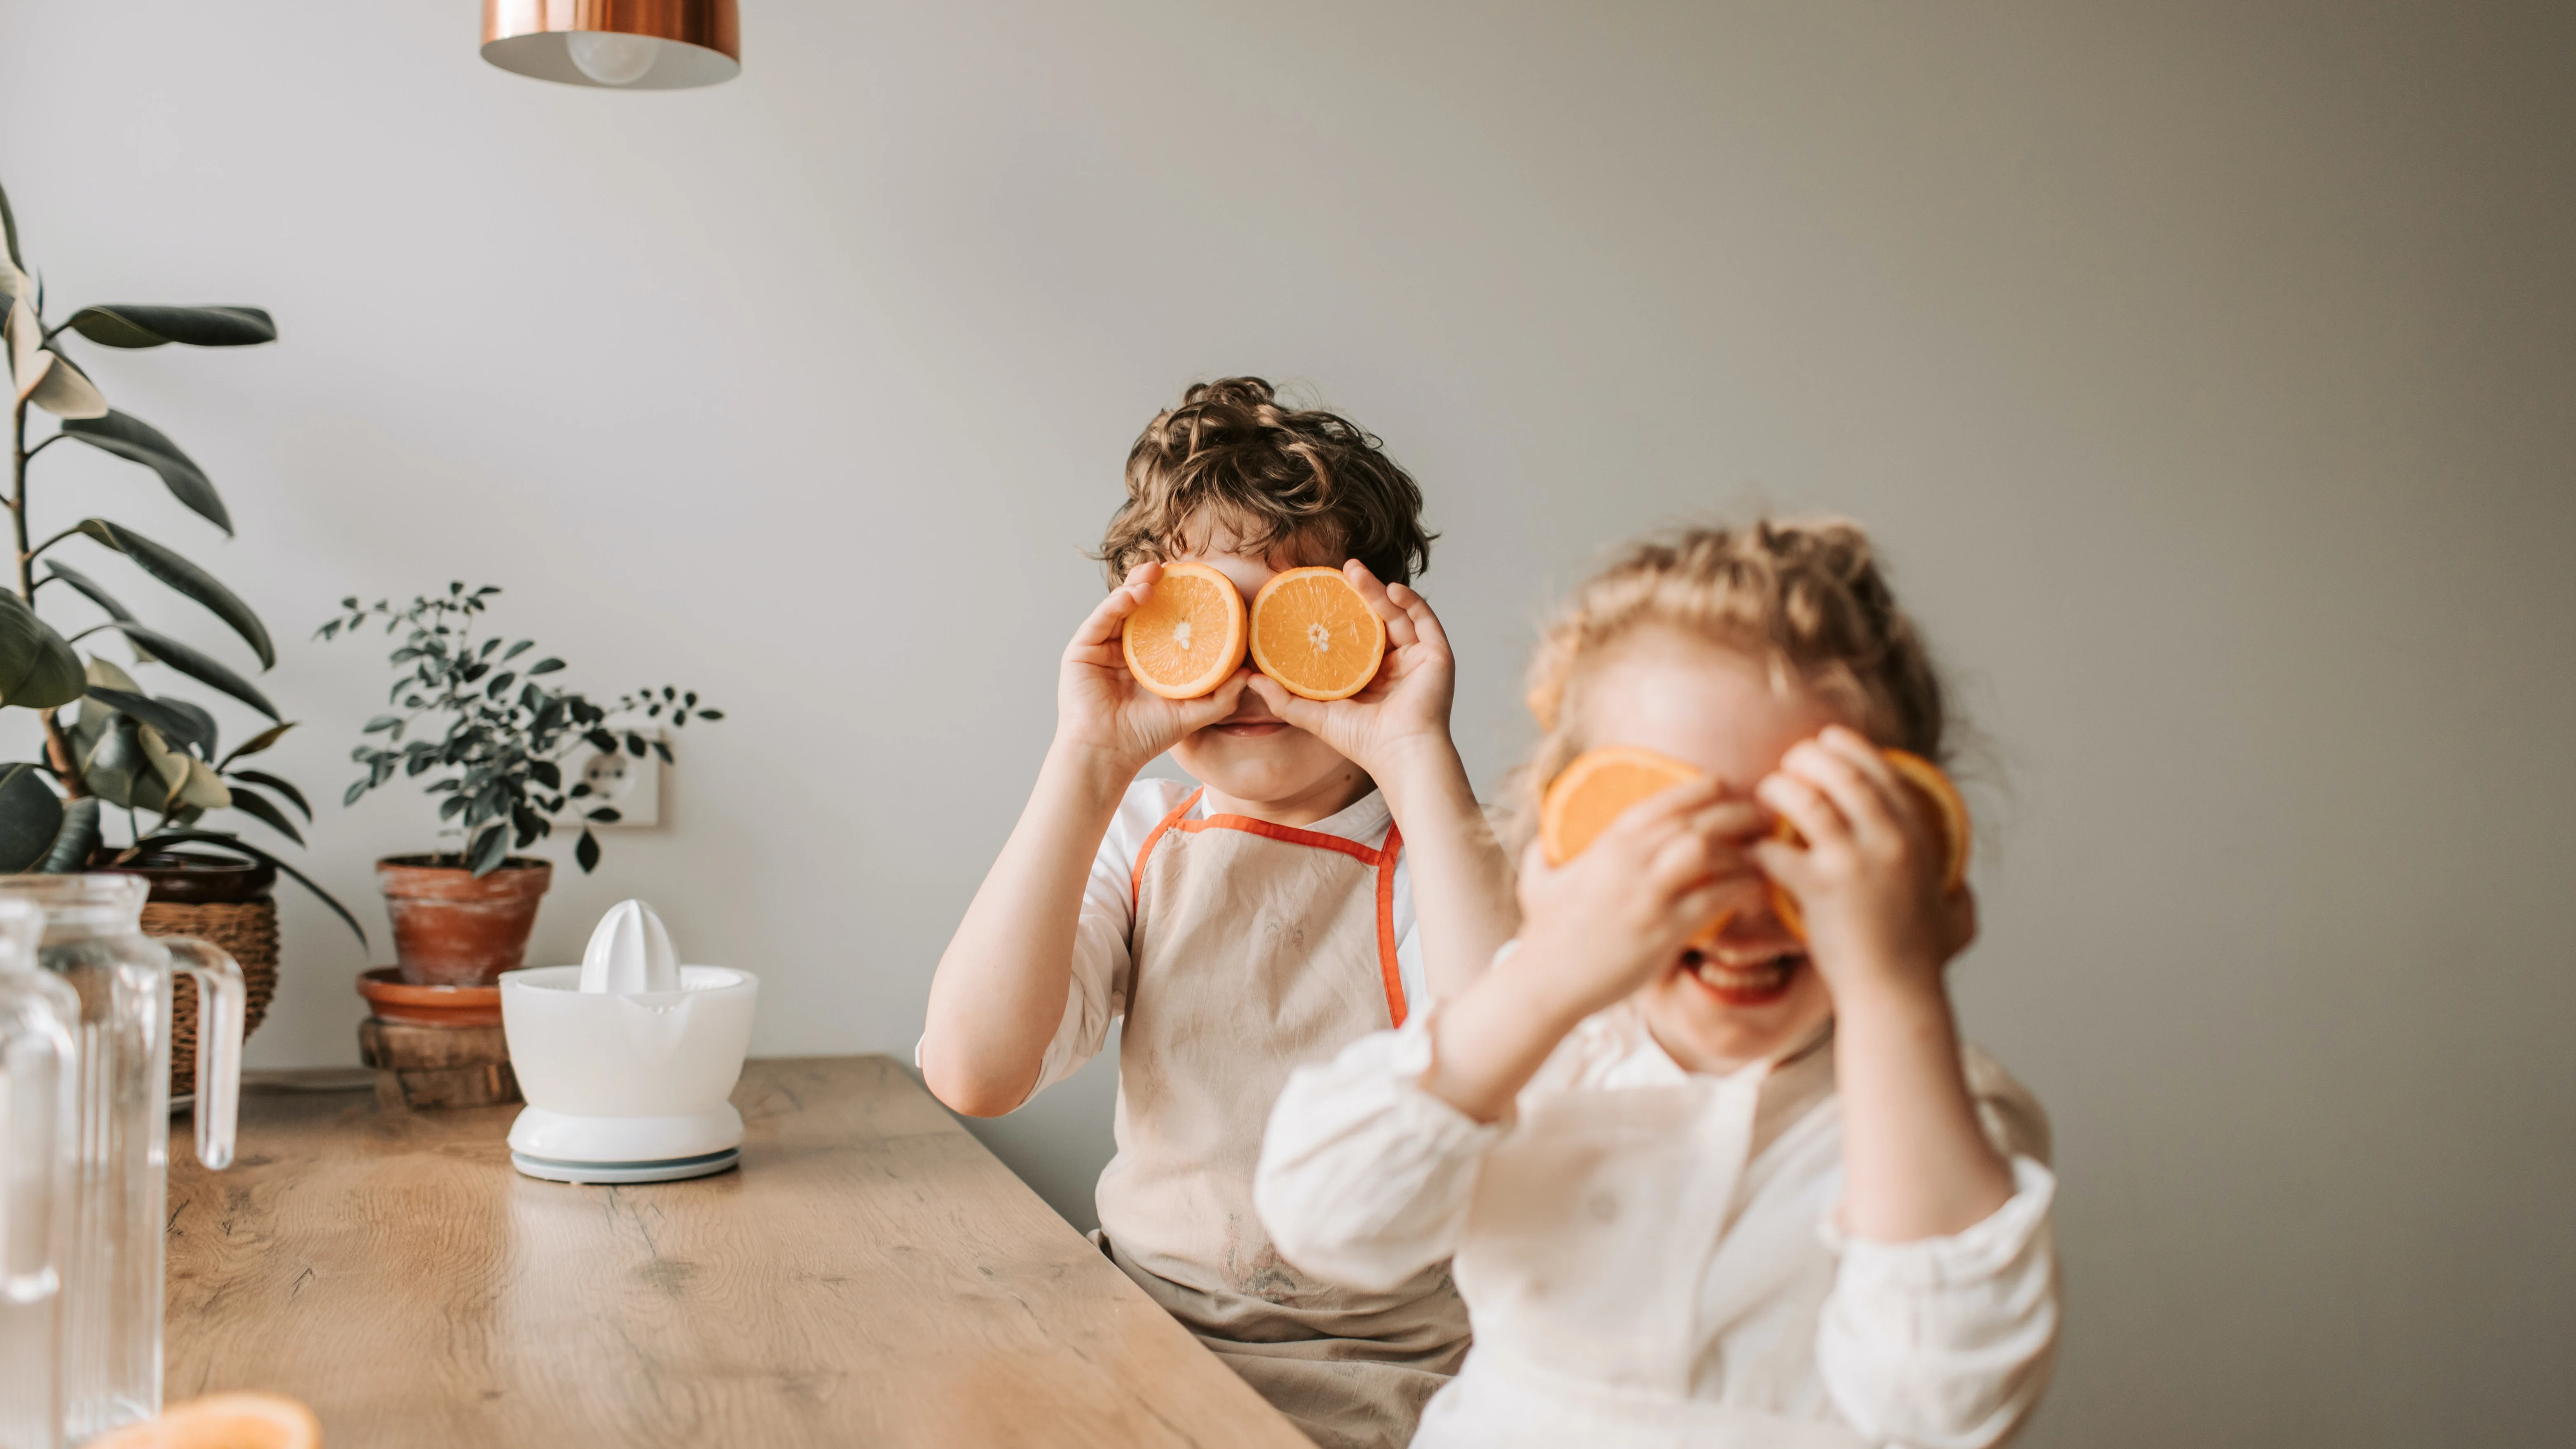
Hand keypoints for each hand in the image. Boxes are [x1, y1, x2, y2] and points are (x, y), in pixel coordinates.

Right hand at [1055, 562, 1253, 773]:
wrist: (1109, 754)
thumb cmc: (1146, 736)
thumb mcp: (1192, 714)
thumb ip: (1221, 697)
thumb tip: (1251, 675)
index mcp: (1148, 659)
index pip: (1162, 620)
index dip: (1177, 599)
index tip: (1197, 580)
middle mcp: (1124, 648)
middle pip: (1139, 606)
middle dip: (1154, 583)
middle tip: (1173, 567)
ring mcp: (1101, 647)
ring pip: (1119, 606)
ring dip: (1136, 585)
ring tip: (1155, 574)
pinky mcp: (1082, 650)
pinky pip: (1100, 619)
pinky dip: (1116, 603)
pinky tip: (1135, 595)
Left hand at [1245, 562, 1455, 780]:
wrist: (1398, 754)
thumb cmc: (1361, 741)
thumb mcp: (1314, 715)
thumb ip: (1282, 698)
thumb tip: (1247, 678)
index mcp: (1370, 674)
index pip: (1355, 634)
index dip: (1339, 611)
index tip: (1319, 590)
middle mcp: (1395, 663)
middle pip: (1377, 618)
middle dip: (1360, 591)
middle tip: (1341, 569)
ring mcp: (1417, 657)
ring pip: (1398, 614)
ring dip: (1379, 590)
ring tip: (1356, 572)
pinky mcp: (1437, 655)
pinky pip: (1424, 620)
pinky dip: (1410, 602)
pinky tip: (1390, 589)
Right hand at [1509, 778, 1767, 1023]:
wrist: (1545, 983)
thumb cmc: (1543, 935)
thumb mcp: (1536, 882)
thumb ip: (1543, 855)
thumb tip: (1543, 843)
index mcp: (1608, 843)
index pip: (1664, 801)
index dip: (1700, 790)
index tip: (1724, 788)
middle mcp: (1631, 860)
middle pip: (1697, 820)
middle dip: (1738, 812)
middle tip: (1765, 817)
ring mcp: (1649, 895)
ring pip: (1709, 852)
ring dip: (1743, 851)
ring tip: (1766, 856)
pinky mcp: (1664, 930)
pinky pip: (1715, 899)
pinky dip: (1741, 890)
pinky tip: (1755, 891)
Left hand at [1751, 726, 1976, 1000]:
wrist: (1895, 997)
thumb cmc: (1920, 962)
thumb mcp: (1953, 916)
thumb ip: (1956, 892)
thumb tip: (1960, 884)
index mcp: (1917, 839)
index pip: (1884, 771)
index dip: (1851, 747)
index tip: (1827, 739)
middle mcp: (1888, 842)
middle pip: (1841, 773)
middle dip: (1809, 757)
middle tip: (1788, 763)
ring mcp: (1853, 863)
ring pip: (1806, 800)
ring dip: (1778, 789)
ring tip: (1765, 794)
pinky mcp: (1817, 888)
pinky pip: (1774, 849)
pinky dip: (1756, 845)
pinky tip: (1749, 848)